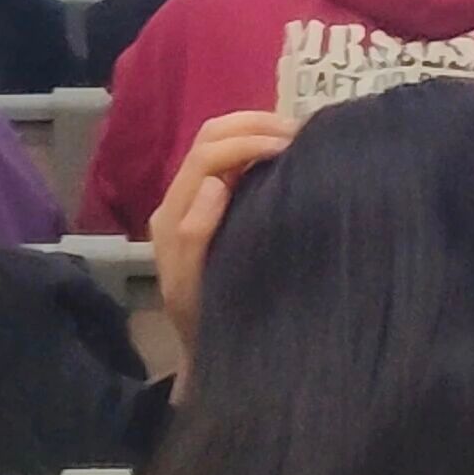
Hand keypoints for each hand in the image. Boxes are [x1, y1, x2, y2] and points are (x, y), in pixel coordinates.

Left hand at [152, 109, 297, 350]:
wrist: (201, 349)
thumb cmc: (201, 323)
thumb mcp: (191, 289)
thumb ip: (193, 237)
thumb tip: (212, 183)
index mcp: (173, 212)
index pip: (207, 156)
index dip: (247, 144)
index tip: (289, 150)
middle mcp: (179, 196)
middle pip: (211, 135)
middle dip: (255, 125)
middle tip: (300, 134)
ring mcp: (195, 196)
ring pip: (220, 139)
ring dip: (257, 129)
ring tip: (298, 137)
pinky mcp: (212, 201)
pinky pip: (231, 158)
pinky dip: (258, 144)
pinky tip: (287, 152)